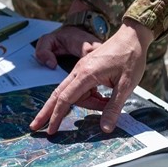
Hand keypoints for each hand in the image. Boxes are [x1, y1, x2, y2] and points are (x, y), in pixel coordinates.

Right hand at [30, 20, 154, 134]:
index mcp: (87, 74)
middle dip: (47, 111)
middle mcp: (79, 70)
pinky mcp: (86, 67)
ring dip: (86, 103)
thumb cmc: (131, 57)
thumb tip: (106, 128)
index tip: (50, 130)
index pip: (65, 98)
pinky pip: (81, 86)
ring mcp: (81, 68)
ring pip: (74, 92)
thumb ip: (114, 107)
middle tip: (34, 126)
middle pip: (58, 94)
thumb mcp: (126, 85)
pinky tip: (103, 97)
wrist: (133, 36)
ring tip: (106, 103)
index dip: (56, 116)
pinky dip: (88, 96)